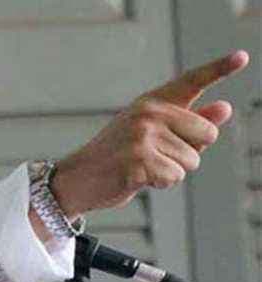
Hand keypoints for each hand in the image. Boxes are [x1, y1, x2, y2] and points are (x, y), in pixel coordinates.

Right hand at [51, 50, 249, 219]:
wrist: (78, 178)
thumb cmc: (115, 157)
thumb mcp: (151, 135)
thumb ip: (188, 123)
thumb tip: (225, 109)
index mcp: (152, 103)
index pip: (191, 82)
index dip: (219, 68)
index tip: (242, 57)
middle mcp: (149, 113)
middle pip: (206, 134)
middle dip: (190, 153)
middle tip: (155, 156)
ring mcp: (143, 136)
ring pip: (192, 161)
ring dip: (172, 172)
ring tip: (142, 167)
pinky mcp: (140, 160)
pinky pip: (175, 177)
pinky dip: (161, 184)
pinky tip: (137, 178)